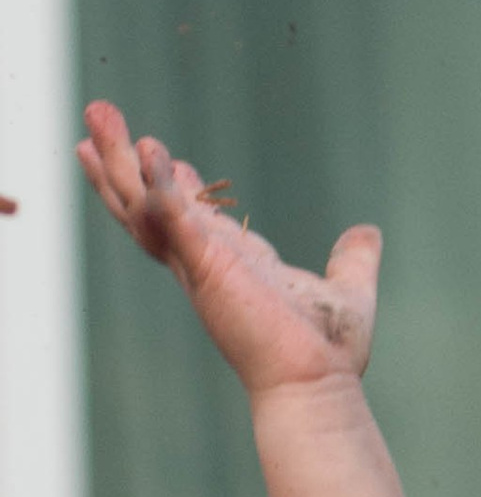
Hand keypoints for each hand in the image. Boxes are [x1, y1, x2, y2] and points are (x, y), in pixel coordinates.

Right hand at [77, 101, 380, 398]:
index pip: (187, 216)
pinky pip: (172, 216)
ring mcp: (200, 265)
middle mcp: (206, 263)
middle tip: (97, 116)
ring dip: (117, 160)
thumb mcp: (347, 289)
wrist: (317, 384)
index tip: (148, 147)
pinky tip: (146, 146)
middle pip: (146, 203)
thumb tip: (367, 234)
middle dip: (119, 162)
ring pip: (142, 204)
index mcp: (232, 266)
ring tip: (97, 113)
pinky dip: (158, 182)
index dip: (167, 181)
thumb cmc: (327, 350)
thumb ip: (353, 258)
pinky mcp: (207, 267)